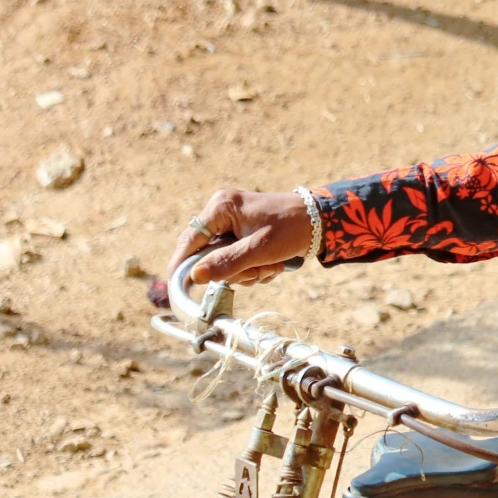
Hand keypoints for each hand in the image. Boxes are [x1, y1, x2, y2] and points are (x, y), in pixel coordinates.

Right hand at [168, 188, 312, 284]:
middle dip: (233, 271)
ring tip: (271, 266)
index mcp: (221, 207)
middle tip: (259, 271)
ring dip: (247, 272)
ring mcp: (230, 224)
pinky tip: (271, 264)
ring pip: (222, 263)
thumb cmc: (292, 229)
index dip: (181, 267)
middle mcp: (221, 213)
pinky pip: (235, 261)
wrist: (320, 222)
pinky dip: (252, 269)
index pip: (189, 241)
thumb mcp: (260, 249)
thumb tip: (195, 276)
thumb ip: (227, 262)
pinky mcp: (239, 235)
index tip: (177, 290)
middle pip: (207, 256)